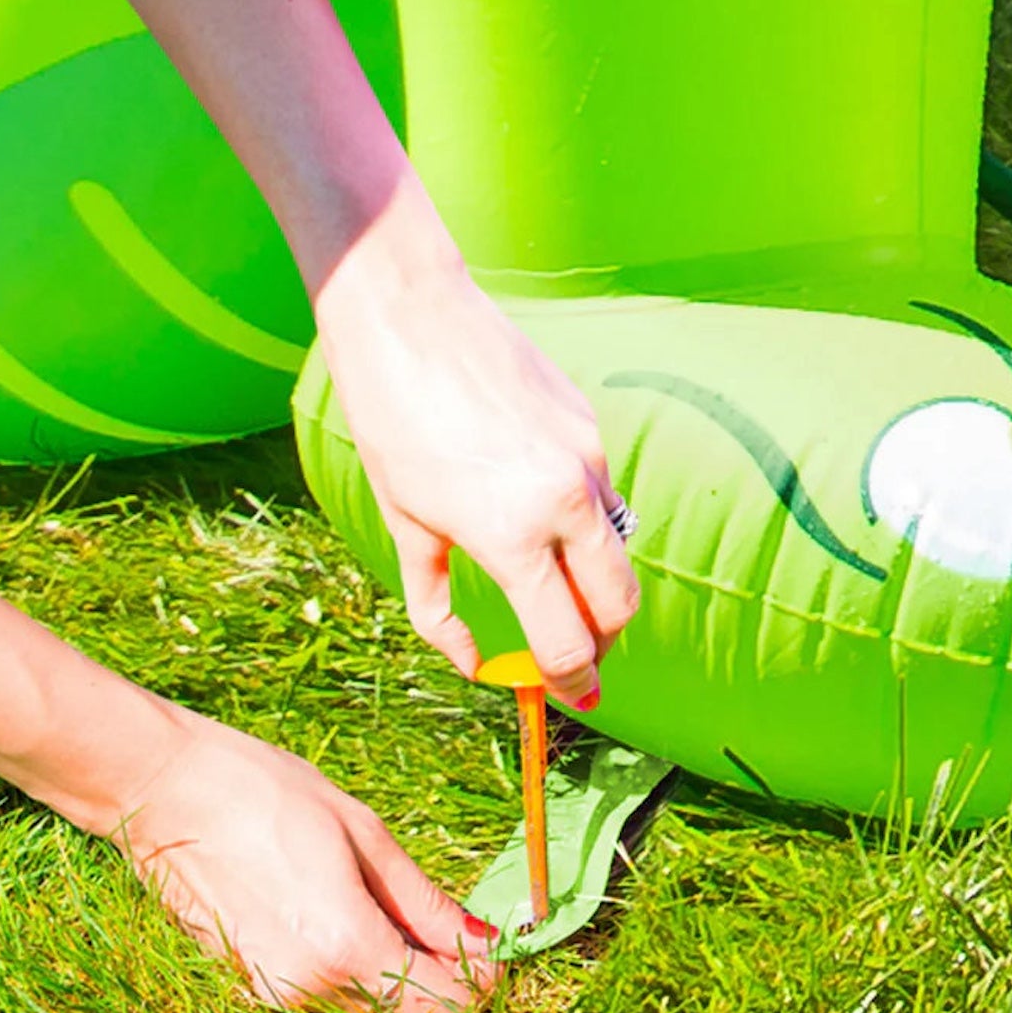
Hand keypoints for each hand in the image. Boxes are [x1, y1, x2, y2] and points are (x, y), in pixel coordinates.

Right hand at [112, 706, 499, 1012]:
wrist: (165, 793)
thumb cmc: (269, 795)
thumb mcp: (366, 835)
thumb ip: (425, 902)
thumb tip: (484, 941)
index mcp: (345, 948)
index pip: (439, 1010)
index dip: (478, 986)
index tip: (495, 949)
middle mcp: (308, 989)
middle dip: (443, 980)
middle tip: (459, 926)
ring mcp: (272, 993)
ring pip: (366, 1007)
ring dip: (398, 971)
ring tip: (400, 905)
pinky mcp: (249, 984)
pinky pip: (325, 990)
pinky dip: (355, 965)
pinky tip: (353, 908)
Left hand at [311, 178, 640, 709]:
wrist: (412, 316)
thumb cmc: (392, 419)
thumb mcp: (406, 524)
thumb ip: (439, 605)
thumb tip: (472, 663)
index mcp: (514, 535)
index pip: (567, 640)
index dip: (567, 681)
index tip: (563, 696)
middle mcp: (567, 500)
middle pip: (619, 604)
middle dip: (602, 642)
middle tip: (572, 657)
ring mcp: (588, 458)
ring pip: (619, 548)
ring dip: (595, 581)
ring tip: (549, 584)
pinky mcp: (591, 425)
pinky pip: (604, 494)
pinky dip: (583, 523)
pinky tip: (536, 508)